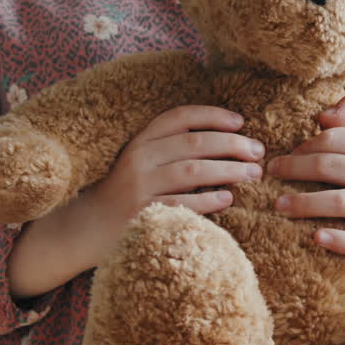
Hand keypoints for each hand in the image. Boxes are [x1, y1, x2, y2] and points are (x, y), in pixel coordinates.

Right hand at [9, 105, 263, 297]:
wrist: (86, 229)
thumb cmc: (126, 193)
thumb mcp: (143, 163)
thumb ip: (173, 150)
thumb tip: (228, 141)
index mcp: (140, 141)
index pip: (179, 117)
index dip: (212, 115)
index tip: (240, 121)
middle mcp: (138, 159)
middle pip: (194, 143)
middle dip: (232, 145)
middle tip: (258, 152)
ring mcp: (139, 187)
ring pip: (193, 171)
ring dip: (229, 170)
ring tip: (254, 173)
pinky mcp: (141, 215)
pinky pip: (182, 204)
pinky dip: (208, 200)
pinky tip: (228, 199)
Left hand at [267, 93, 344, 264]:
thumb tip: (322, 117)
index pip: (333, 139)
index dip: (305, 146)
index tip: (289, 154)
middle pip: (329, 167)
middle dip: (294, 169)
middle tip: (271, 173)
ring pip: (340, 203)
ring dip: (305, 204)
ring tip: (279, 205)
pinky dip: (340, 241)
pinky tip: (317, 238)